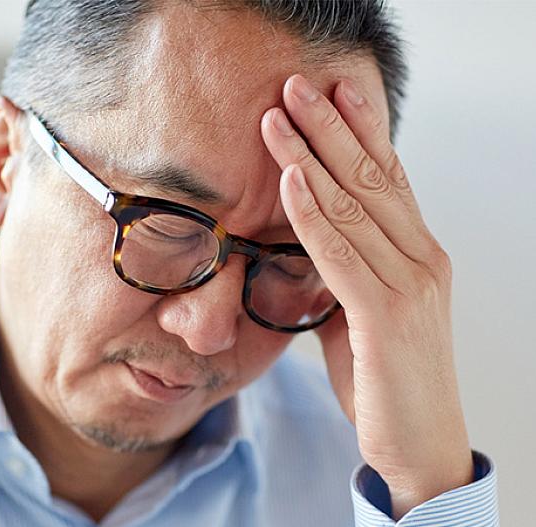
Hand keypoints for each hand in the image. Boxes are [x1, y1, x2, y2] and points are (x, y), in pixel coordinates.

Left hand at [260, 74, 473, 518]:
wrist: (418, 446)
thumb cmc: (387, 379)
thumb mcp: (364, 313)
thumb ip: (346, 272)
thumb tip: (309, 242)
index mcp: (421, 255)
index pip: (390, 179)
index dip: (362, 131)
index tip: (334, 92)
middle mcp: (424, 260)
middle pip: (373, 178)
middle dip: (332, 127)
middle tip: (298, 85)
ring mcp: (410, 286)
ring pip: (354, 206)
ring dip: (311, 156)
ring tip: (279, 117)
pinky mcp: (386, 316)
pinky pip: (341, 253)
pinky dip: (312, 213)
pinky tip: (291, 179)